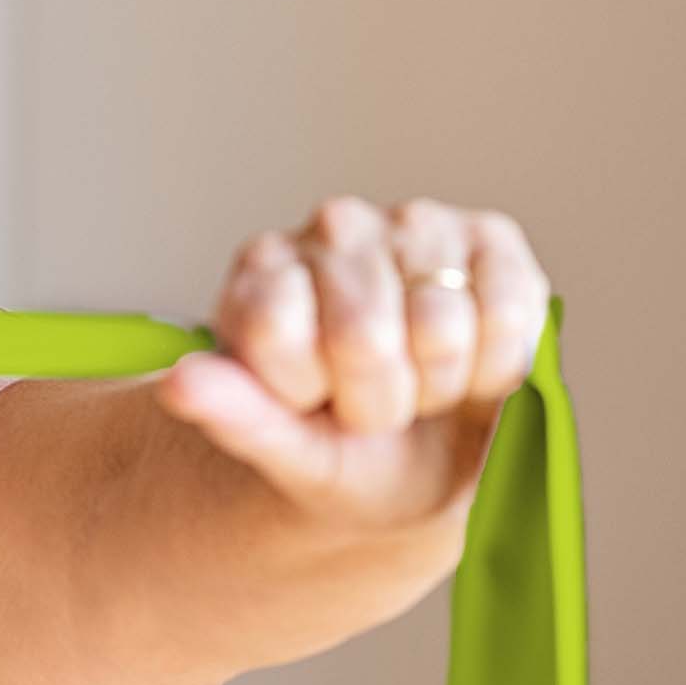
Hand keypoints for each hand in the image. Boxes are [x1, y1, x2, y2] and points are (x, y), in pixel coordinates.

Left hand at [155, 195, 550, 529]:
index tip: (308, 402)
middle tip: (371, 406)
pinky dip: (496, 366)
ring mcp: (413, 224)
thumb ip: (233, 415)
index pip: (276, 330)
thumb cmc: (340, 449)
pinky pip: (507, 312)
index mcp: (261, 270)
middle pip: (364, 335)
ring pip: (440, 327)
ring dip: (439, 385)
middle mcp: (332, 228)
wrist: (421, 460)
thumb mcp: (283, 451)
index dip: (303, 392)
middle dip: (378, 400)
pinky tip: (473, 365)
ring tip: (420, 384)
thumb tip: (178, 384)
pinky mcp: (491, 238)